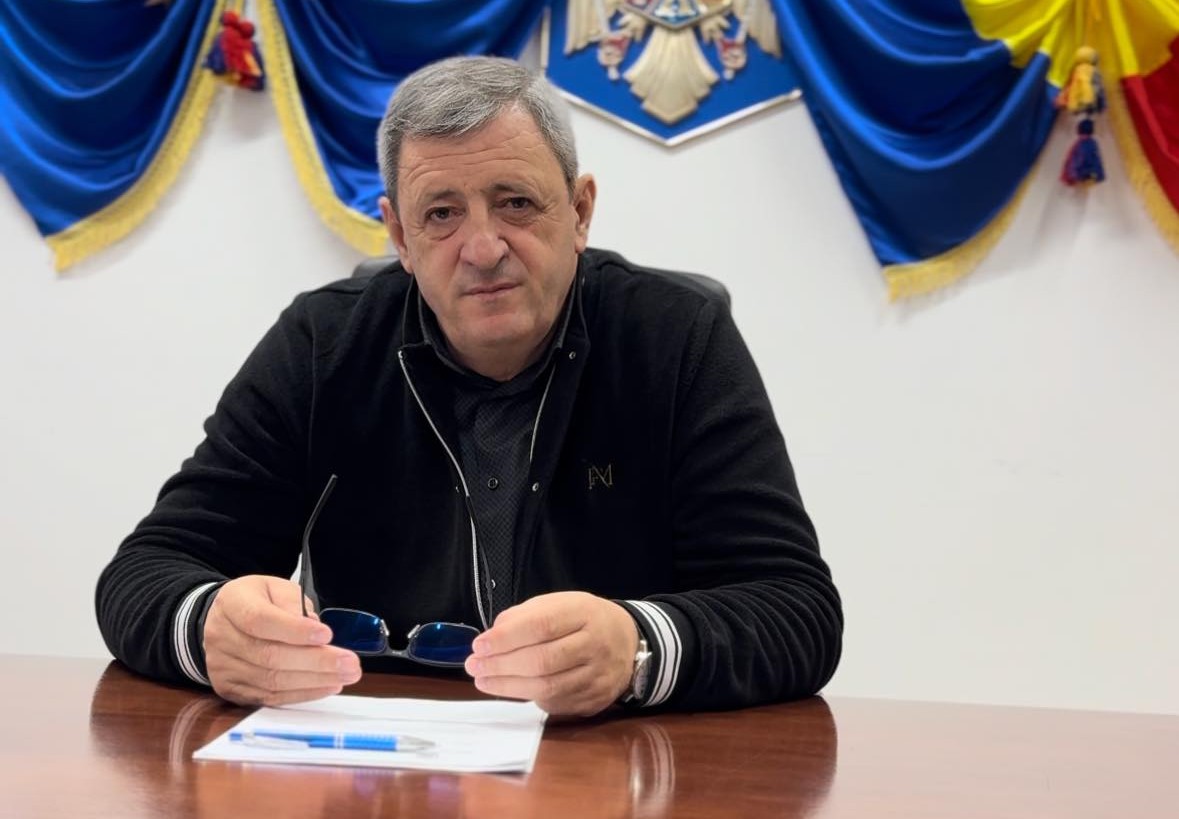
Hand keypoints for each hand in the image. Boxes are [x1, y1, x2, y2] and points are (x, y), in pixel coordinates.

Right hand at [203, 575, 361, 706]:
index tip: (327, 635)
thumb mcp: (274, 588)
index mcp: (232, 604)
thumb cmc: (256, 602)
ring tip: (345, 675)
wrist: (222, 621)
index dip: (295, 630)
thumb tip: (313, 627)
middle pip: (269, 655)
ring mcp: (223, 667)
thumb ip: (293, 603)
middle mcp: (222, 637)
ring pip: (271, 681)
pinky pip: (269, 697)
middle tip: (350, 663)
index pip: (260, 620)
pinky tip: (327, 686)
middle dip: (316, 661)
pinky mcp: (231, 689)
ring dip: (314, 681)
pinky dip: (302, 694)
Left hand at [463, 591, 638, 716]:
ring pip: (547, 687)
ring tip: (483, 679)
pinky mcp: (594, 701)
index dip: (506, 638)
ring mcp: (597, 677)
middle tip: (473, 665)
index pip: (542, 625)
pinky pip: (554, 704)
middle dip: (501, 665)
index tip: (479, 645)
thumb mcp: (559, 604)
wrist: (629, 643)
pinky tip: (509, 688)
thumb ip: (526, 616)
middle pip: (542, 661)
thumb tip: (492, 636)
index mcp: (585, 613)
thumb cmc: (584, 620)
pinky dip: (527, 697)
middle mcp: (595, 645)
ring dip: (507, 686)